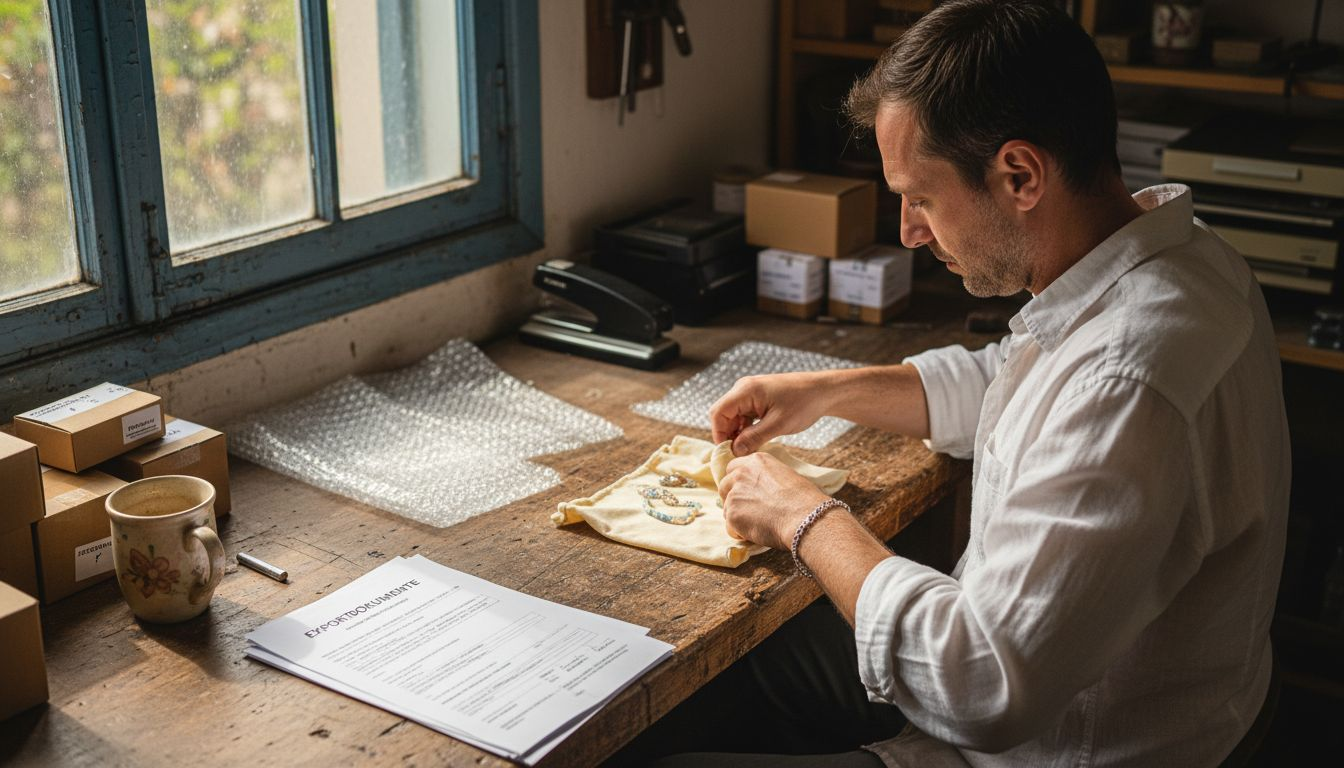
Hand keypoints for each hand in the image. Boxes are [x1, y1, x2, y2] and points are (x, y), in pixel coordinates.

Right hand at [708, 371, 830, 455]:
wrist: (823, 392)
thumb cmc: (803, 404)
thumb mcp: (778, 425)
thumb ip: (753, 438)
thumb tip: (734, 451)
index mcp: (745, 390)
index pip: (718, 412)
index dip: (719, 434)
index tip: (728, 452)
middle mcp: (743, 389)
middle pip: (723, 414)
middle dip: (727, 434)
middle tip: (737, 453)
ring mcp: (750, 393)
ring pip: (733, 416)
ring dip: (737, 433)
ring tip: (748, 448)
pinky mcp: (757, 399)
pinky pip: (743, 415)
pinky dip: (745, 428)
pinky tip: (755, 440)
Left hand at [718, 452, 829, 548]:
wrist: (804, 516)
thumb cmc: (804, 499)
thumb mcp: (786, 476)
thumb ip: (767, 479)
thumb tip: (764, 490)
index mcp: (756, 461)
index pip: (734, 468)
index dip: (738, 482)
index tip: (746, 492)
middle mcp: (741, 473)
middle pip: (724, 486)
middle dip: (733, 499)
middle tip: (749, 511)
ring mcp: (734, 494)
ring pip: (727, 508)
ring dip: (738, 518)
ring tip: (759, 525)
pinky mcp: (732, 514)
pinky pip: (731, 527)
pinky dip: (740, 533)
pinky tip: (757, 533)